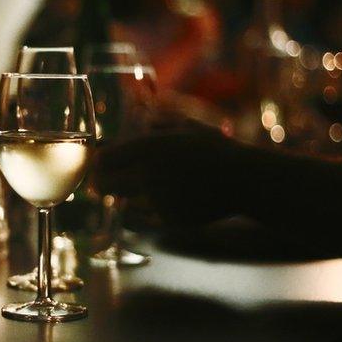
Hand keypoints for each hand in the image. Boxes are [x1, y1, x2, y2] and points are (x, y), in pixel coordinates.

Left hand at [91, 130, 254, 228]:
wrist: (244, 180)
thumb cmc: (215, 149)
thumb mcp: (186, 127)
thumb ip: (158, 124)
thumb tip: (139, 121)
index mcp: (150, 148)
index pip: (103, 159)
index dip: (97, 162)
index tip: (97, 164)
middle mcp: (148, 174)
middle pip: (104, 184)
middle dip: (101, 183)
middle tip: (101, 183)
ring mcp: (157, 200)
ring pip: (124, 201)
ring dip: (127, 196)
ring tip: (148, 186)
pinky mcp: (167, 220)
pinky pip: (147, 214)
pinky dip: (151, 208)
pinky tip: (173, 197)